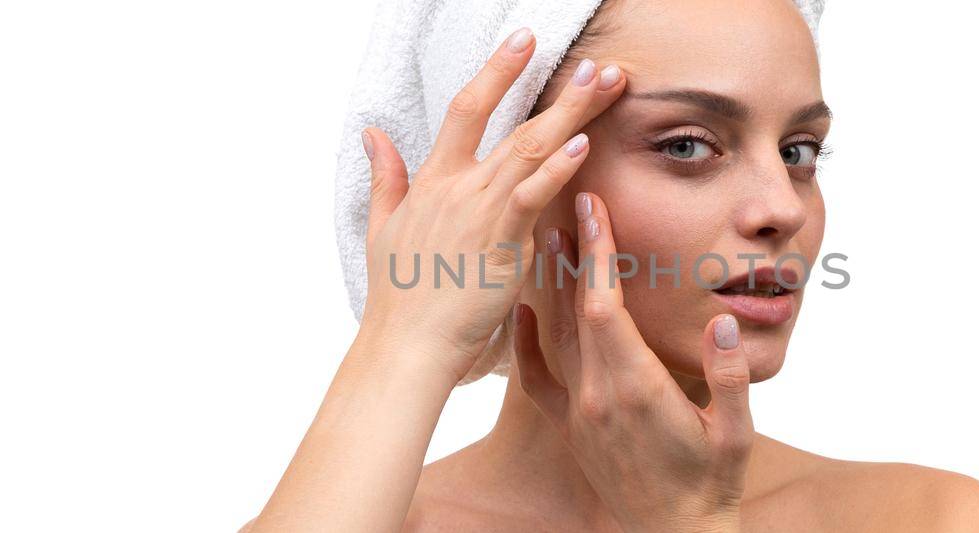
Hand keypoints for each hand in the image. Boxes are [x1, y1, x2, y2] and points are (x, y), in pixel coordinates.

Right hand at [358, 29, 626, 380]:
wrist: (405, 346)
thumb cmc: (399, 298)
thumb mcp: (382, 228)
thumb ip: (386, 176)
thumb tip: (372, 133)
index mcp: (433, 181)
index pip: (466, 108)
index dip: (497, 70)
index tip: (525, 40)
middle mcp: (457, 187)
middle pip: (513, 122)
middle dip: (561, 90)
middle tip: (598, 63)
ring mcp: (479, 212)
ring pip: (530, 150)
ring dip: (572, 115)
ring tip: (606, 85)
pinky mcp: (499, 243)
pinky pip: (530, 197)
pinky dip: (555, 169)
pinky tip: (581, 145)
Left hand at [513, 192, 753, 531]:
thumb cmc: (712, 483)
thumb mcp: (735, 434)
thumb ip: (730, 379)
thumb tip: (726, 322)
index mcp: (637, 388)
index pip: (606, 306)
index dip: (598, 254)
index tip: (594, 208)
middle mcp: (597, 394)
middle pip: (575, 309)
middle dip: (574, 251)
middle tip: (567, 198)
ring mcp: (579, 410)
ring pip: (555, 334)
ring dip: (552, 284)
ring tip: (545, 234)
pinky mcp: (570, 427)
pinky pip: (537, 379)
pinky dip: (526, 342)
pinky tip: (523, 311)